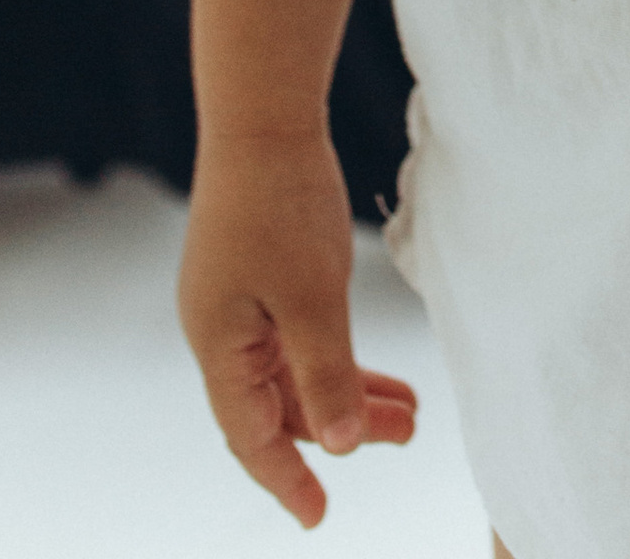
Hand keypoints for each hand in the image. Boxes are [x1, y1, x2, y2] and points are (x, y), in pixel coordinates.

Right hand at [179, 126, 417, 526]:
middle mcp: (223, 331)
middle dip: (341, 428)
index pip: (250, 436)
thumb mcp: (312, 296)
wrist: (265, 114)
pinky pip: (301, 335)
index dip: (285, 479)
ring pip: (296, 370)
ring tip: (410, 410)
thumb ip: (325, 374)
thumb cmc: (281, 202)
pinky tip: (380, 369)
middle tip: (406, 435)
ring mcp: (242, 302)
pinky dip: (339, 354)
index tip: (318, 516)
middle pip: (280, 405)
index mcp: (220, 344)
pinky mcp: (264, 273)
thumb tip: (336, 446)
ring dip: (348, 391)